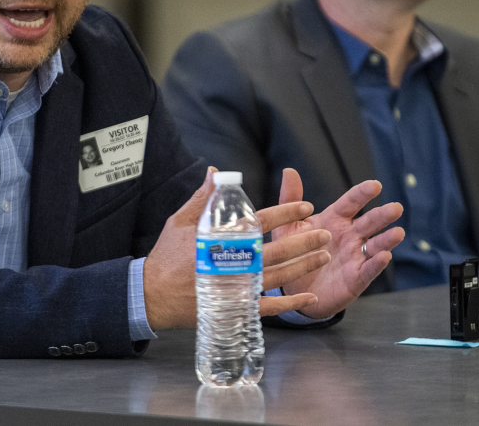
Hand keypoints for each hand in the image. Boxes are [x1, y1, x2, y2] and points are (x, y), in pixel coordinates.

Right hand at [143, 167, 332, 330]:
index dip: (286, 213)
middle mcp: (234, 261)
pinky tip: (308, 297)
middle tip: (325, 234)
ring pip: (279, 275)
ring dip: (304, 265)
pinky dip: (290, 304)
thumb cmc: (167, 255)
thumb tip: (216, 171)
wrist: (153, 294)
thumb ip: (203, 197)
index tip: (305, 207)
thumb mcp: (181, 221)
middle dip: (305, 241)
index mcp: (223, 237)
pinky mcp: (236, 306)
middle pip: (278, 249)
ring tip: (324, 257)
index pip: (261, 221)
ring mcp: (237, 285)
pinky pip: (268, 307)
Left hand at [274, 168, 404, 318]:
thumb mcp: (288, 226)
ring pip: (375, 245)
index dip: (362, 194)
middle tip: (396, 208)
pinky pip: (368, 270)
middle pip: (369, 222)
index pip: (351, 203)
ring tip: (398, 233)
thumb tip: (289, 170)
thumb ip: (291, 199)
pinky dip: (376, 264)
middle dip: (382, 215)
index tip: (374, 185)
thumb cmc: (293, 251)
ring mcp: (355, 256)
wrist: (291, 286)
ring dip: (387, 239)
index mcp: (334, 220)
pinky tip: (384, 256)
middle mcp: (349, 236)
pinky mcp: (355, 278)